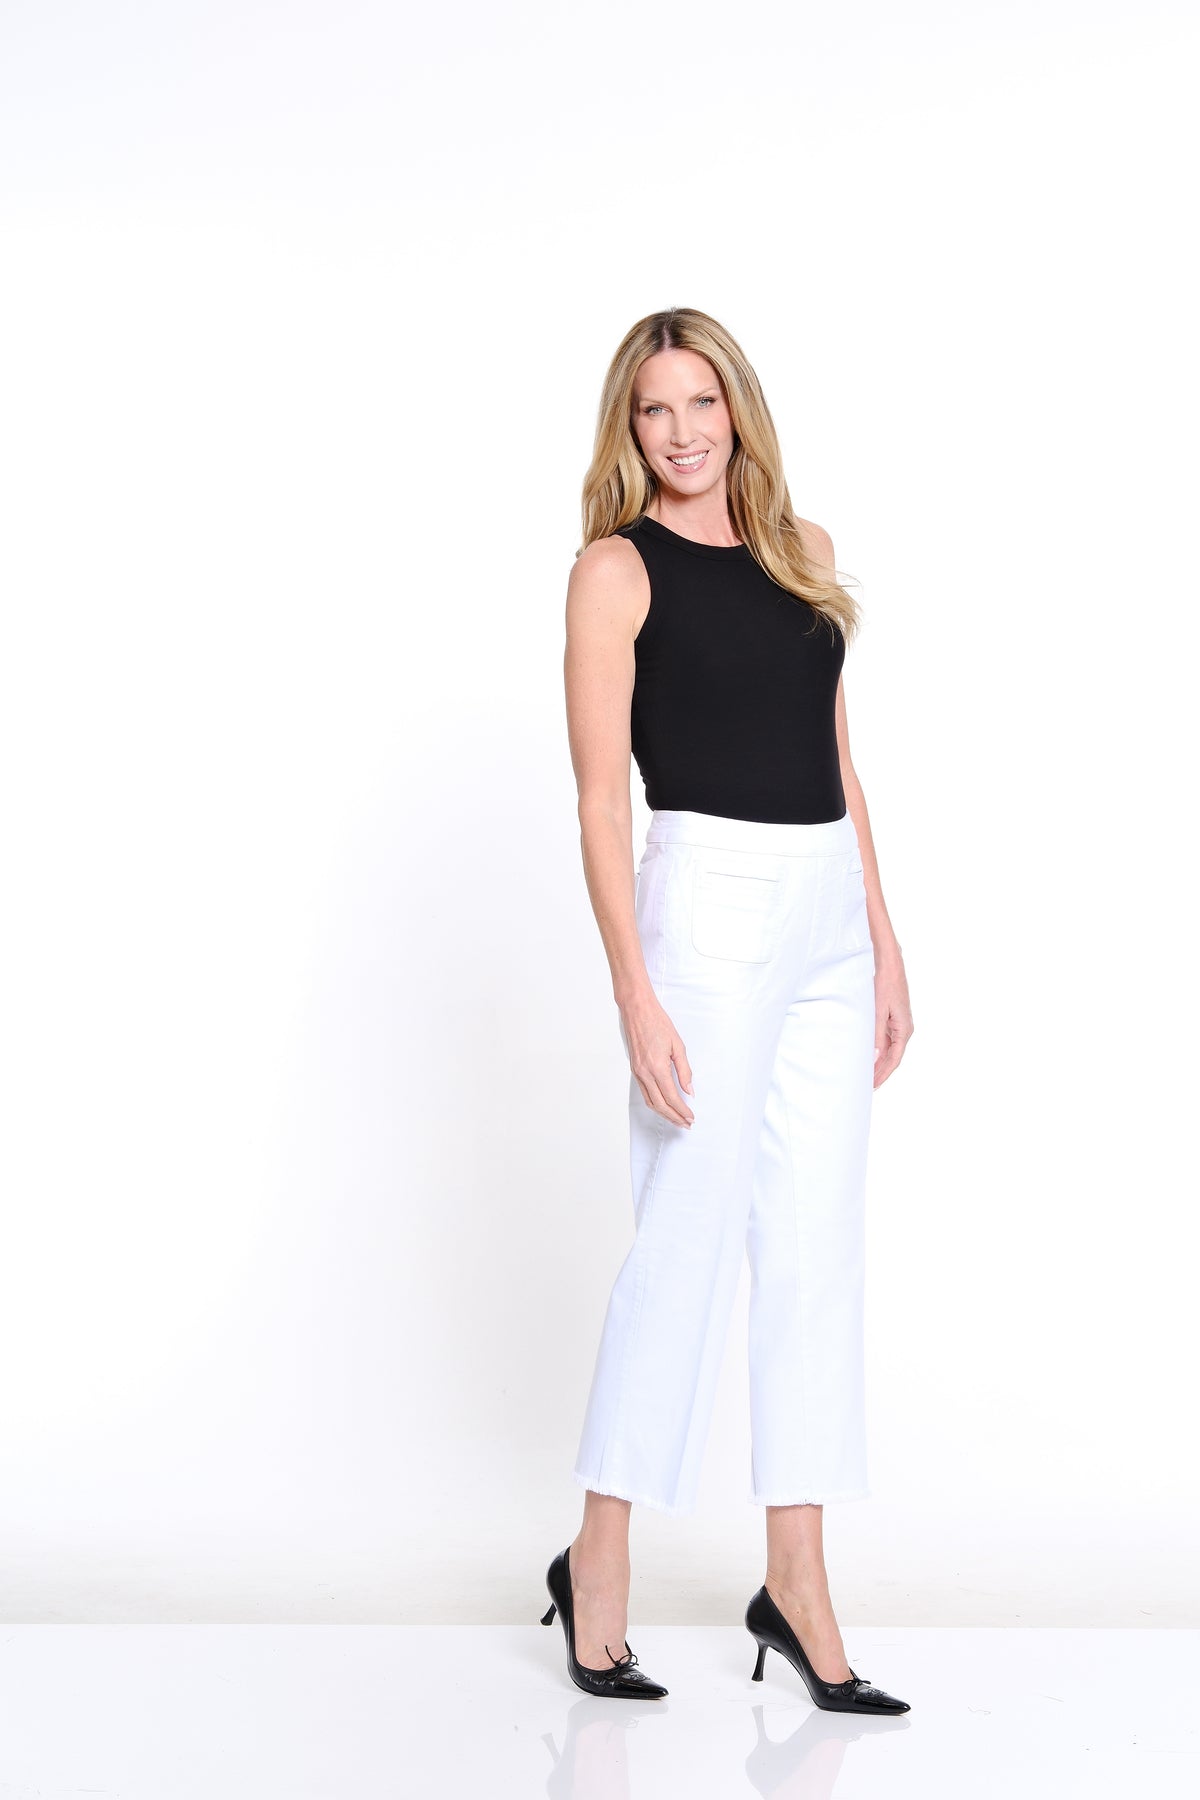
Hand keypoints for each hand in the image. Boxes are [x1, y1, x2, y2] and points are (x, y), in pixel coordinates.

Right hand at [618, 992, 694, 1127]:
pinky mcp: (634, 1070)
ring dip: (664, 1113)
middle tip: (686, 1124)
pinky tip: (663, 1105)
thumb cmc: (657, 1023)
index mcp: (657, 1067)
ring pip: (650, 1101)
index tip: (691, 1117)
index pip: (671, 1097)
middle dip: (674, 1117)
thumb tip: (690, 1090)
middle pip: (660, 1105)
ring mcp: (637, 1073)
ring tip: (676, 1119)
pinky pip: (644, 1093)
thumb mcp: (677, 1045)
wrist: (637, 1010)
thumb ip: (684, 1070)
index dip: (682, 1110)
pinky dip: (655, 1103)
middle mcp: (644, 1073)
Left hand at [873, 951, 912, 1086]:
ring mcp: (898, 1023)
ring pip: (889, 1049)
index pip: (894, 1059)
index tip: (872, 1086)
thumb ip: (876, 1035)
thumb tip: (875, 1057)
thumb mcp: (878, 1011)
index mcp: (904, 1029)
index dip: (883, 1074)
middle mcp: (904, 1029)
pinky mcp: (892, 1018)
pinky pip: (886, 1039)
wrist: (889, 963)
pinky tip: (868, 1054)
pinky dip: (878, 1049)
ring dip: (878, 1061)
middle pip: (892, 1057)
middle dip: (880, 1071)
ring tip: (866, 1073)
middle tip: (866, 1085)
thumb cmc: (885, 984)